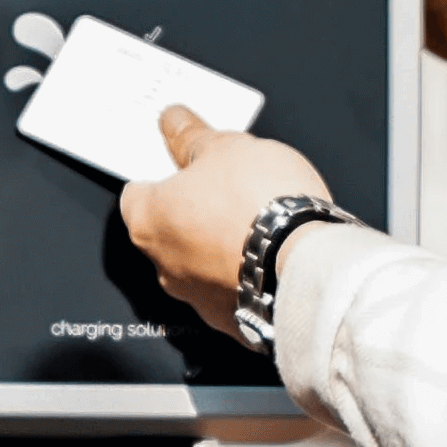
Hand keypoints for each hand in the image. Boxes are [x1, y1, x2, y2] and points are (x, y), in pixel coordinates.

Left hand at [120, 108, 333, 339]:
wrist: (309, 267)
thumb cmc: (264, 208)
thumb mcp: (226, 148)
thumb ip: (192, 137)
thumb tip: (176, 123)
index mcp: (147, 221)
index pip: (137, 192)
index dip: (164, 174)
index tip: (184, 163)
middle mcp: (164, 266)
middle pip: (170, 229)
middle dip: (196, 210)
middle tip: (230, 187)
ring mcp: (197, 298)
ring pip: (202, 263)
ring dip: (222, 245)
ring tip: (261, 221)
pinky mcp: (232, 323)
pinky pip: (233, 290)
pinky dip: (246, 275)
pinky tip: (272, 254)